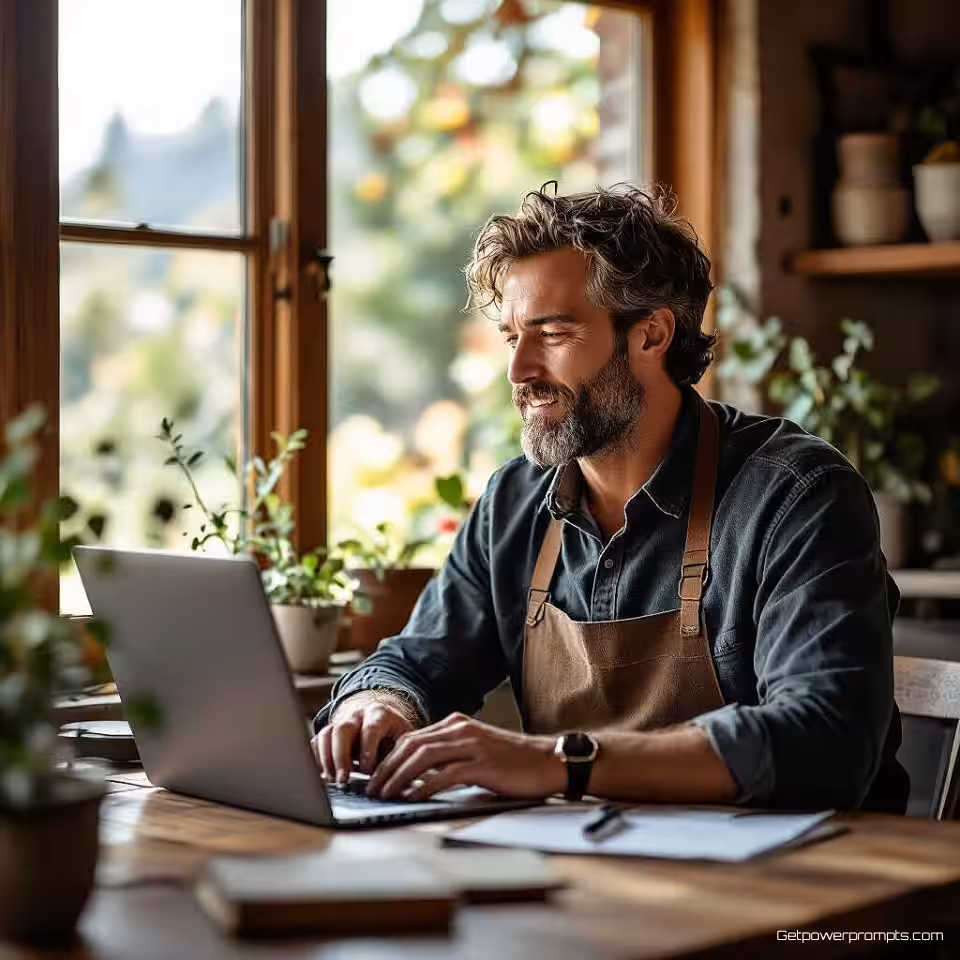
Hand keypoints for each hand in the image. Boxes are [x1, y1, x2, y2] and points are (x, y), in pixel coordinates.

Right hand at [310, 690, 417, 785]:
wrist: (380, 718)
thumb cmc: (394, 735)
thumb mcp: (403, 741)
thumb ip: (399, 757)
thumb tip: (406, 785)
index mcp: (379, 714)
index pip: (371, 728)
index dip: (367, 749)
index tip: (366, 771)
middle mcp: (357, 715)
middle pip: (342, 729)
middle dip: (340, 757)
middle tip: (343, 780)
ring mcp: (340, 721)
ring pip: (326, 734)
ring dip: (326, 760)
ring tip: (332, 781)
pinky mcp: (329, 732)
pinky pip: (316, 741)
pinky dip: (316, 758)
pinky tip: (323, 776)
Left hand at [366, 712, 565, 800]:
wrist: (549, 761)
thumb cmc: (514, 762)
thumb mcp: (477, 751)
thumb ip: (451, 756)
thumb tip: (419, 775)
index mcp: (457, 724)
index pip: (413, 738)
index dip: (390, 758)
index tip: (376, 777)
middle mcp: (461, 730)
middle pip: (412, 745)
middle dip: (387, 768)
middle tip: (372, 789)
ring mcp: (472, 745)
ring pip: (423, 757)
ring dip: (399, 777)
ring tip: (386, 795)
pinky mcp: (482, 764)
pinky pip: (445, 774)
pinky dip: (424, 786)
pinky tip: (412, 798)